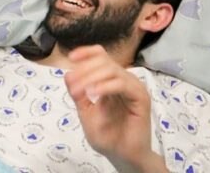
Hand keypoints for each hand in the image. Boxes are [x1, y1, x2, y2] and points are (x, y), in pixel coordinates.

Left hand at [64, 45, 164, 172]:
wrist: (123, 156)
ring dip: (92, 77)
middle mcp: (123, 80)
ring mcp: (133, 87)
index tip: (71, 57)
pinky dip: (105, 86)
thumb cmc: (107, 135)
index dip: (86, 52)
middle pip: (103, 60)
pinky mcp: (141, 98)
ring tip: (82, 91)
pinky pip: (122, 84)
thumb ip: (78, 94)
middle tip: (74, 85)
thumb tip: (68, 74)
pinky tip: (94, 93)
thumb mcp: (85, 112)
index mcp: (110, 80)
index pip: (100, 55)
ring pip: (111, 69)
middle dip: (84, 69)